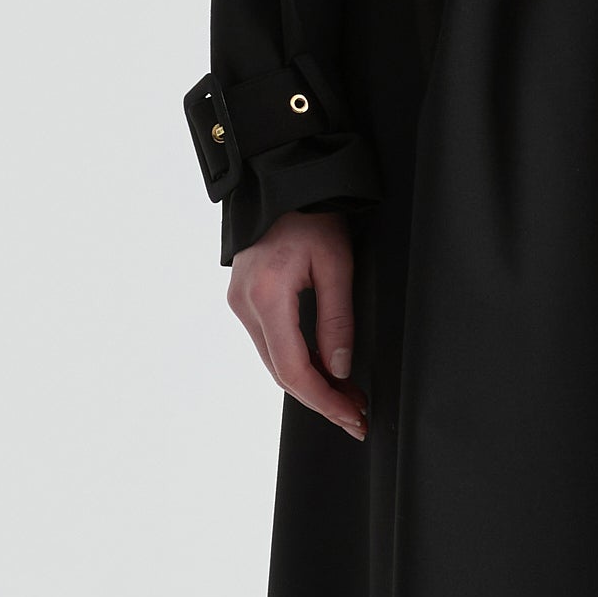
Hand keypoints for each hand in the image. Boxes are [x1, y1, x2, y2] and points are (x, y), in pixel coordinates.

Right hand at [226, 208, 365, 440]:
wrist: (279, 180)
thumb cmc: (310, 212)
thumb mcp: (337, 264)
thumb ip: (338, 320)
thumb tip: (340, 369)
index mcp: (266, 297)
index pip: (294, 370)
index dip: (324, 400)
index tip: (352, 416)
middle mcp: (245, 305)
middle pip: (281, 373)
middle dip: (321, 399)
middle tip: (356, 414)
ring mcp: (241, 303)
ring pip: (274, 362)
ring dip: (311, 383)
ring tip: (347, 396)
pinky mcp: (245, 299)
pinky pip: (271, 343)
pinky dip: (297, 362)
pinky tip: (325, 369)